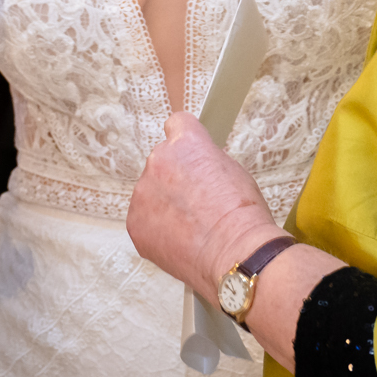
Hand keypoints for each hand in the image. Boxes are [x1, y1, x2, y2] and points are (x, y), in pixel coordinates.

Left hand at [128, 113, 280, 297]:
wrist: (235, 252)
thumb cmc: (242, 215)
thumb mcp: (233, 170)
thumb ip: (206, 160)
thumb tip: (197, 167)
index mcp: (186, 142)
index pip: (177, 124)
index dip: (185, 140)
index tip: (189, 154)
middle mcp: (159, 160)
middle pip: (162, 161)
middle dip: (174, 177)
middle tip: (197, 202)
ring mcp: (142, 192)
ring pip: (151, 192)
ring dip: (164, 204)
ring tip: (191, 228)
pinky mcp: (134, 222)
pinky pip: (144, 219)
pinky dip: (157, 229)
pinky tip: (180, 241)